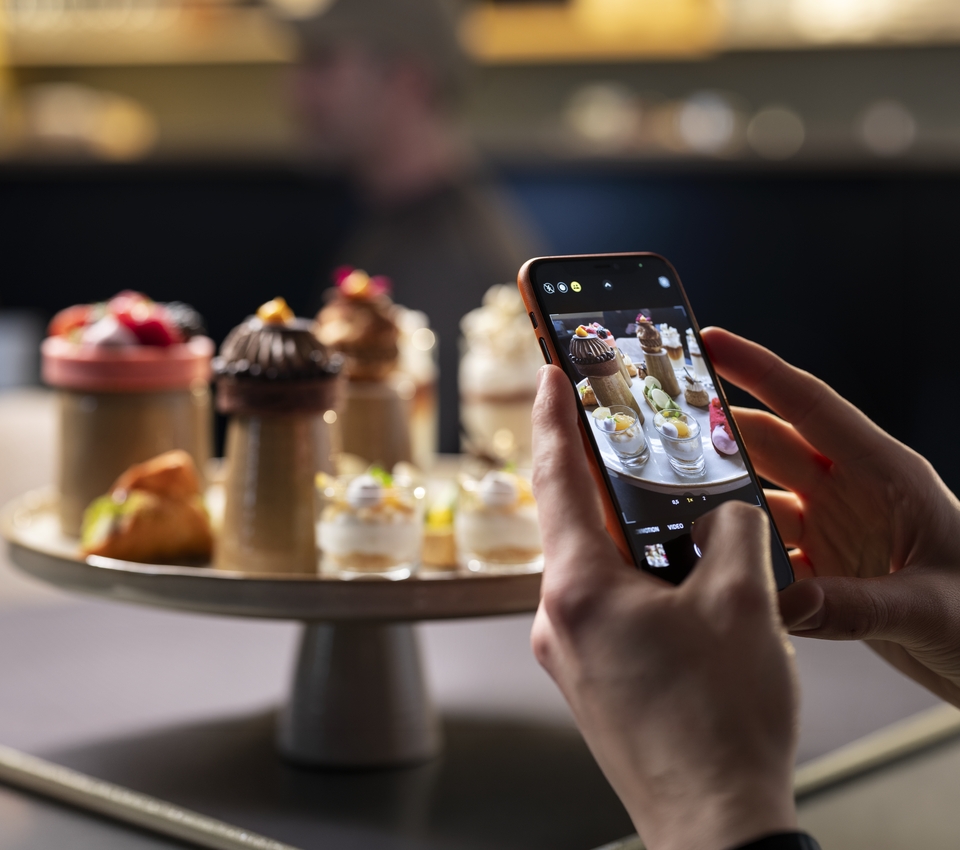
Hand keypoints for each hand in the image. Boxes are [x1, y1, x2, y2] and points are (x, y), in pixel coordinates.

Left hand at [530, 365, 798, 849]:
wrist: (714, 824)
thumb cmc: (719, 724)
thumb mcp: (742, 605)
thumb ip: (732, 534)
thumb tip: (724, 511)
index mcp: (580, 588)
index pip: (557, 478)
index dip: (552, 419)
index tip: (549, 377)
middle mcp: (558, 619)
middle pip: (574, 524)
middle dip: (601, 479)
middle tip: (623, 439)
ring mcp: (568, 654)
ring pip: (593, 569)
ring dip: (627, 538)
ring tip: (671, 518)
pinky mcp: (588, 680)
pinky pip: (603, 608)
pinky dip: (632, 581)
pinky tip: (675, 586)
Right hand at [702, 327, 959, 705]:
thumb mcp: (931, 608)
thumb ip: (855, 606)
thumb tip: (784, 601)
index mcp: (886, 475)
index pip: (810, 407)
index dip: (759, 370)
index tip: (711, 343)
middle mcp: (853, 494)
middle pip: (771, 448)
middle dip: (719, 434)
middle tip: (664, 429)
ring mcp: (837, 531)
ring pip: (762, 502)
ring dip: (724, 505)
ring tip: (675, 507)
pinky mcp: (828, 571)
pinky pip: (770, 555)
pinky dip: (744, 561)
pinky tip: (721, 571)